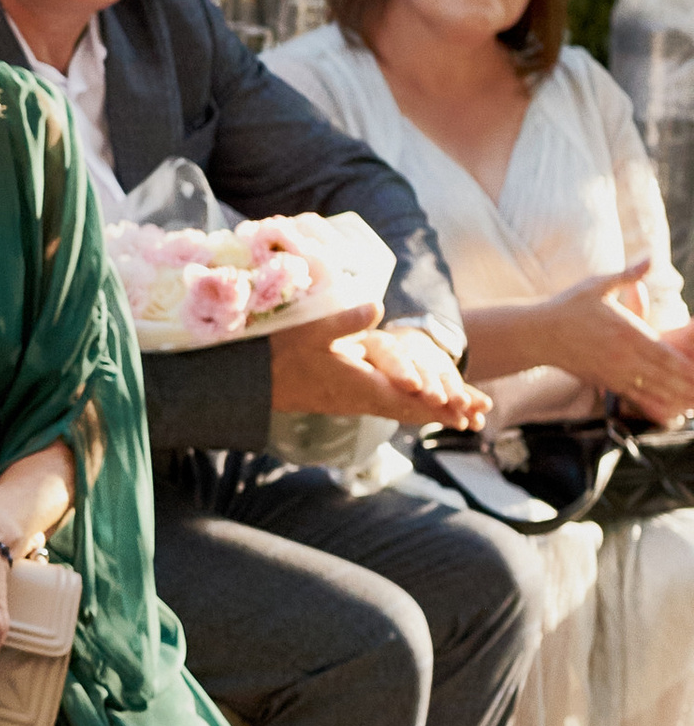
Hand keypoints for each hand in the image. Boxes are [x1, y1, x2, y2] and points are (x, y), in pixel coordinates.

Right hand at [270, 303, 487, 429]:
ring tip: (458, 417)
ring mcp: (352, 401)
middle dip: (444, 412)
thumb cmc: (278, 355)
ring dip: (430, 413)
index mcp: (359, 385)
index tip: (467, 409)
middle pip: (411, 410)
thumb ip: (344, 320)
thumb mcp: (310, 332)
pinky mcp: (344, 398)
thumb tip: (378, 308)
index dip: (440, 404)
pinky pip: (386, 406)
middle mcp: (360, 398)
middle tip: (476, 417)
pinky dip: (408, 408)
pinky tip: (415, 406)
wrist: (250, 383)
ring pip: (400, 411)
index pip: (409, 399)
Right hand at [538, 265, 693, 426]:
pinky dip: (654, 405)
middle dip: (687, 384)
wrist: (536, 334)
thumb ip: (628, 274)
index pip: (663, 352)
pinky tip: (669, 413)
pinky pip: (634, 396)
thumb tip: (651, 256)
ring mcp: (613, 372)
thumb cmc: (567, 306)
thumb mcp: (598, 285)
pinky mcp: (604, 382)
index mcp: (625, 331)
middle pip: (663, 374)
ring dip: (676, 397)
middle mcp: (621, 356)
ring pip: (652, 389)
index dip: (685, 365)